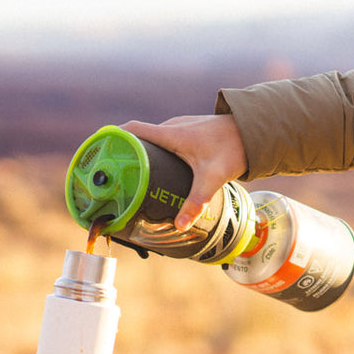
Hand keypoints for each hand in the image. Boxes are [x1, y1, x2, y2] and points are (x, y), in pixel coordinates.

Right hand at [123, 114, 246, 229]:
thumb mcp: (212, 178)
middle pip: (138, 138)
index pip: (132, 130)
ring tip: (130, 178)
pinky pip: (163, 142)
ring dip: (140, 155)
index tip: (98, 151)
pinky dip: (155, 154)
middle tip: (113, 176)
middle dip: (123, 154)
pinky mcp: (189, 134)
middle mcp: (171, 128)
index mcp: (170, 134)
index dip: (112, 137)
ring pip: (151, 141)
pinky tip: (157, 173)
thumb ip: (195, 202)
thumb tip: (180, 225)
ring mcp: (180, 129)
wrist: (255, 131)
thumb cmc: (233, 149)